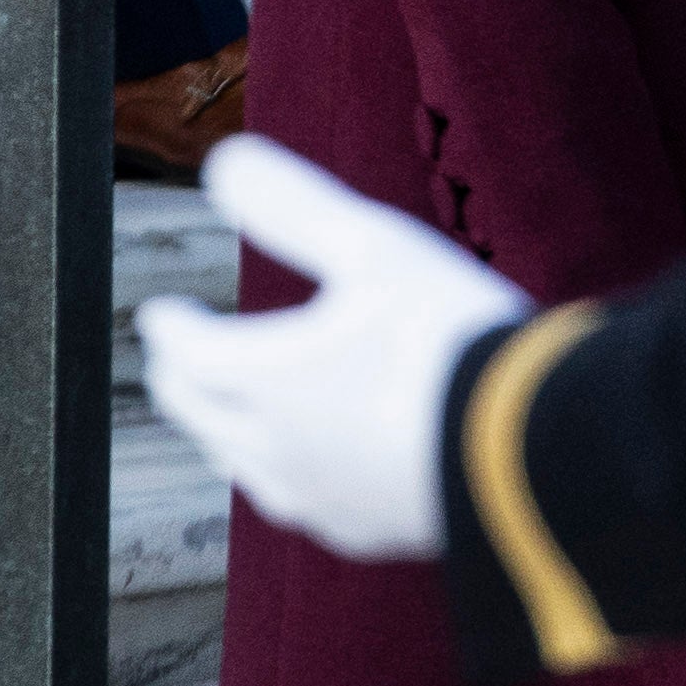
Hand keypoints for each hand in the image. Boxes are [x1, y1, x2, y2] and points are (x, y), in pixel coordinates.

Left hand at [135, 137, 534, 564]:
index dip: (170, 326)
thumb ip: (293, 205)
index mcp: (260, 376)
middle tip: (180, 361)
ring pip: (242, 465)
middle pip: (200, 415)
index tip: (161, 312)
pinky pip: (304, 500)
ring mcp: (315, 495)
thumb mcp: (375, 247)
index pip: (187, 351)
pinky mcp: (362, 528)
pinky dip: (291, 472)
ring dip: (226, 432)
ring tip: (233, 417)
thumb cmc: (447, 335)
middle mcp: (270, 444)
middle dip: (183, 380)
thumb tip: (222, 158)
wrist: (523, 444)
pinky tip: (318, 469)